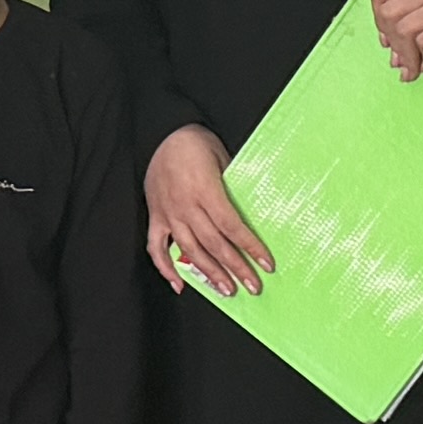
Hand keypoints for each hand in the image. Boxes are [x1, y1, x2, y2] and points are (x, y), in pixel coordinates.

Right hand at [146, 123, 267, 294]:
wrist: (165, 133)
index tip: (266, 264)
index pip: (232, 227)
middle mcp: (185, 206)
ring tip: (226, 290)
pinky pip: (156, 248)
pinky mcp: (156, 216)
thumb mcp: (224, 160)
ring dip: (209, 273)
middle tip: (253, 286)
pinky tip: (179, 284)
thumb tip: (251, 215)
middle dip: (235, 268)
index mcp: (205, 191)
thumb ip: (234, 189)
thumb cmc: (197, 144)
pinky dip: (165, 268)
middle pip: (214, 244)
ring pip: (190, 251)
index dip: (250, 248)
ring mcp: (168, 213)